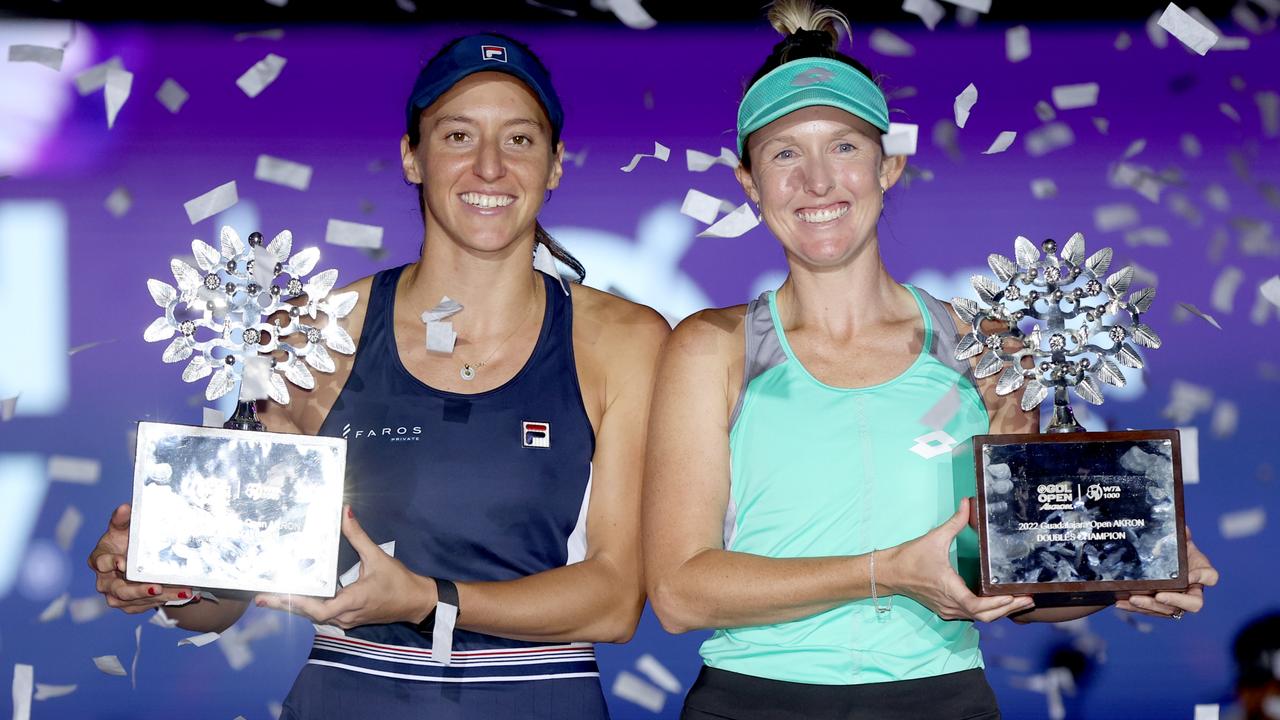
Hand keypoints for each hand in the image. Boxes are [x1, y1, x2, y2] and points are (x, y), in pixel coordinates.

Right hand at [88, 503, 194, 613]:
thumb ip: (122, 519)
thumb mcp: (124, 527)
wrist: (138, 558)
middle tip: (156, 587)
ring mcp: (116, 595)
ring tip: (182, 592)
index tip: (124, 562)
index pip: (101, 563)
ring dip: (158, 597)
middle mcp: (105, 580)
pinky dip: (165, 600)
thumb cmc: (126, 540)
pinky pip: (145, 605)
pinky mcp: (130, 604)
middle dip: (137, 590)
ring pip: (133, 601)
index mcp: (100, 559)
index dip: (110, 564)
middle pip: (118, 590)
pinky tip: (183, 594)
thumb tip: (125, 507)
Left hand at [257, 506, 436, 628]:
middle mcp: (346, 615)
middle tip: (261, 597)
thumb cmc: (398, 581)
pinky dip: (308, 606)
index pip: (319, 609)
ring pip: (315, 615)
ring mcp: (347, 619)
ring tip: (272, 597)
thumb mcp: (378, 557)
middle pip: (309, 614)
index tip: (278, 596)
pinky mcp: (349, 618)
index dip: (298, 603)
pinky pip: (323, 614)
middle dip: (286, 604)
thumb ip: (358, 536)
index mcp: (352, 601)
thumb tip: (345, 513)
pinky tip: (296, 597)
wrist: (416, 602)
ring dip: (295, 606)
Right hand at [880, 497, 1034, 622]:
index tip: (1017, 596)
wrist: (889, 574)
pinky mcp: (945, 609)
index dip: (1000, 603)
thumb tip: (968, 503)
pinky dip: (987, 610)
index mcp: (950, 589)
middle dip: (1009, 609)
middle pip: (986, 616)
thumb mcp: (934, 537)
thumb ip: (955, 522)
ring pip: (979, 618)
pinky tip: (998, 601)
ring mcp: (948, 609)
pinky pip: (971, 615)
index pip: (979, 606)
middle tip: (1029, 599)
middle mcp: (950, 604)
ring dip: (1000, 611)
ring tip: (1019, 600)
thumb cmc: (910, 557)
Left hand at [1116, 525, 1218, 618]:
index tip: (1190, 575)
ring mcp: (1177, 602)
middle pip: (1194, 603)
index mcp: (1200, 572)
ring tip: (1133, 599)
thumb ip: (1179, 535)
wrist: (1160, 562)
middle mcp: (1192, 591)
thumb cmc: (1173, 551)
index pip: (1210, 577)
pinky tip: (1121, 603)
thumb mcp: (1176, 541)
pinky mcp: (1161, 608)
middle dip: (1176, 600)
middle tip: (1159, 595)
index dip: (1202, 577)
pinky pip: (1150, 611)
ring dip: (1150, 606)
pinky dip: (1134, 608)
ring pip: (1169, 610)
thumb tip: (1181, 527)